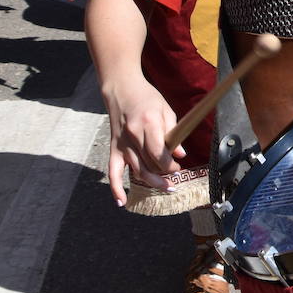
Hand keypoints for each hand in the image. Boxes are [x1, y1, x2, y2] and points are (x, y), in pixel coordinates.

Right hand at [103, 75, 183, 206]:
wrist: (122, 90)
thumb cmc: (147, 98)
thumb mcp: (166, 110)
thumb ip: (173, 132)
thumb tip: (180, 154)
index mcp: (147, 123)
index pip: (158, 153)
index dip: (169, 165)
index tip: (178, 167)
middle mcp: (132, 135)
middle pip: (148, 164)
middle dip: (163, 175)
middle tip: (174, 180)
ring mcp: (121, 143)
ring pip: (136, 170)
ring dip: (151, 181)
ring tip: (165, 187)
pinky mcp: (113, 148)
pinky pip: (113, 172)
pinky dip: (116, 188)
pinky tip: (122, 202)